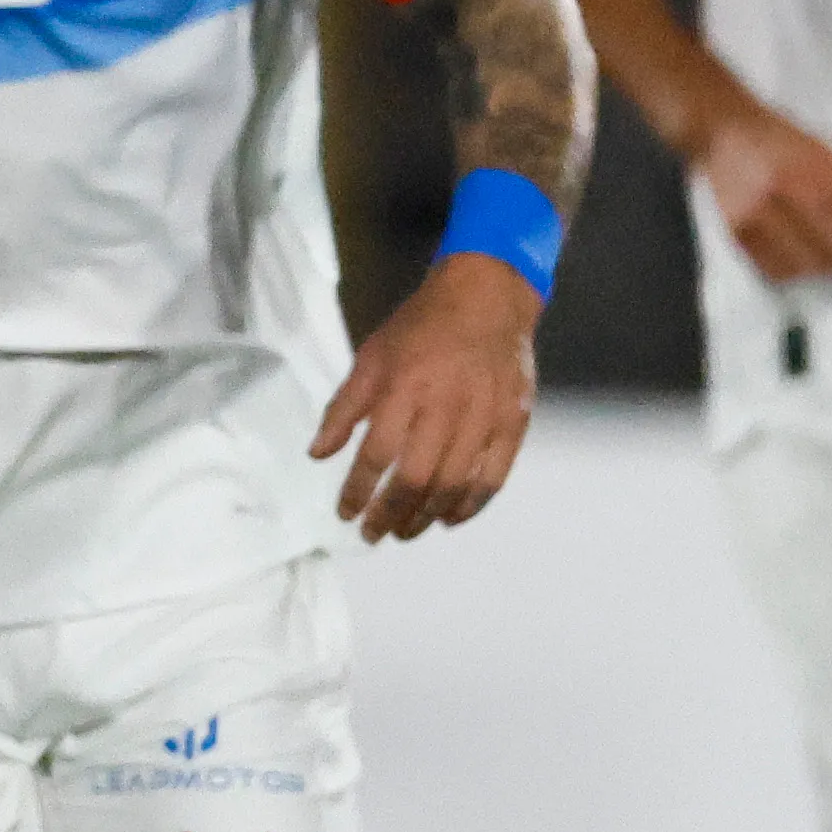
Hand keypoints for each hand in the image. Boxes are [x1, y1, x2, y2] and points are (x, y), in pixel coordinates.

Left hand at [311, 250, 539, 543]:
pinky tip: (450, 518)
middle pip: (417, 478)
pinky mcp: (513, 421)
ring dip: (427, 516)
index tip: (345, 514)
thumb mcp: (371, 357)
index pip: (376, 455)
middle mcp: (446, 407)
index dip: (358, 491)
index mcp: (405, 389)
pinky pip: (494, 476)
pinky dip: (472, 505)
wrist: (487, 297)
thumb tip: (318, 454)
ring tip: (406, 531)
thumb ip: (344, 408)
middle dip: (391, 514)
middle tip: (374, 534)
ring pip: (455, 484)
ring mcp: (485, 416)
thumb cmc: (420, 328)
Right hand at [690, 101, 831, 281]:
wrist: (728, 132)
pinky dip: (791, 271)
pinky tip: (796, 262)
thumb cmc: (781, 140)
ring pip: (807, 264)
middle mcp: (790, 193)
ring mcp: (761, 214)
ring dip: (822, 267)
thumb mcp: (822, 151)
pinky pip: (774, 268)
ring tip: (825, 260)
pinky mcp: (738, 230)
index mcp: (818, 169)